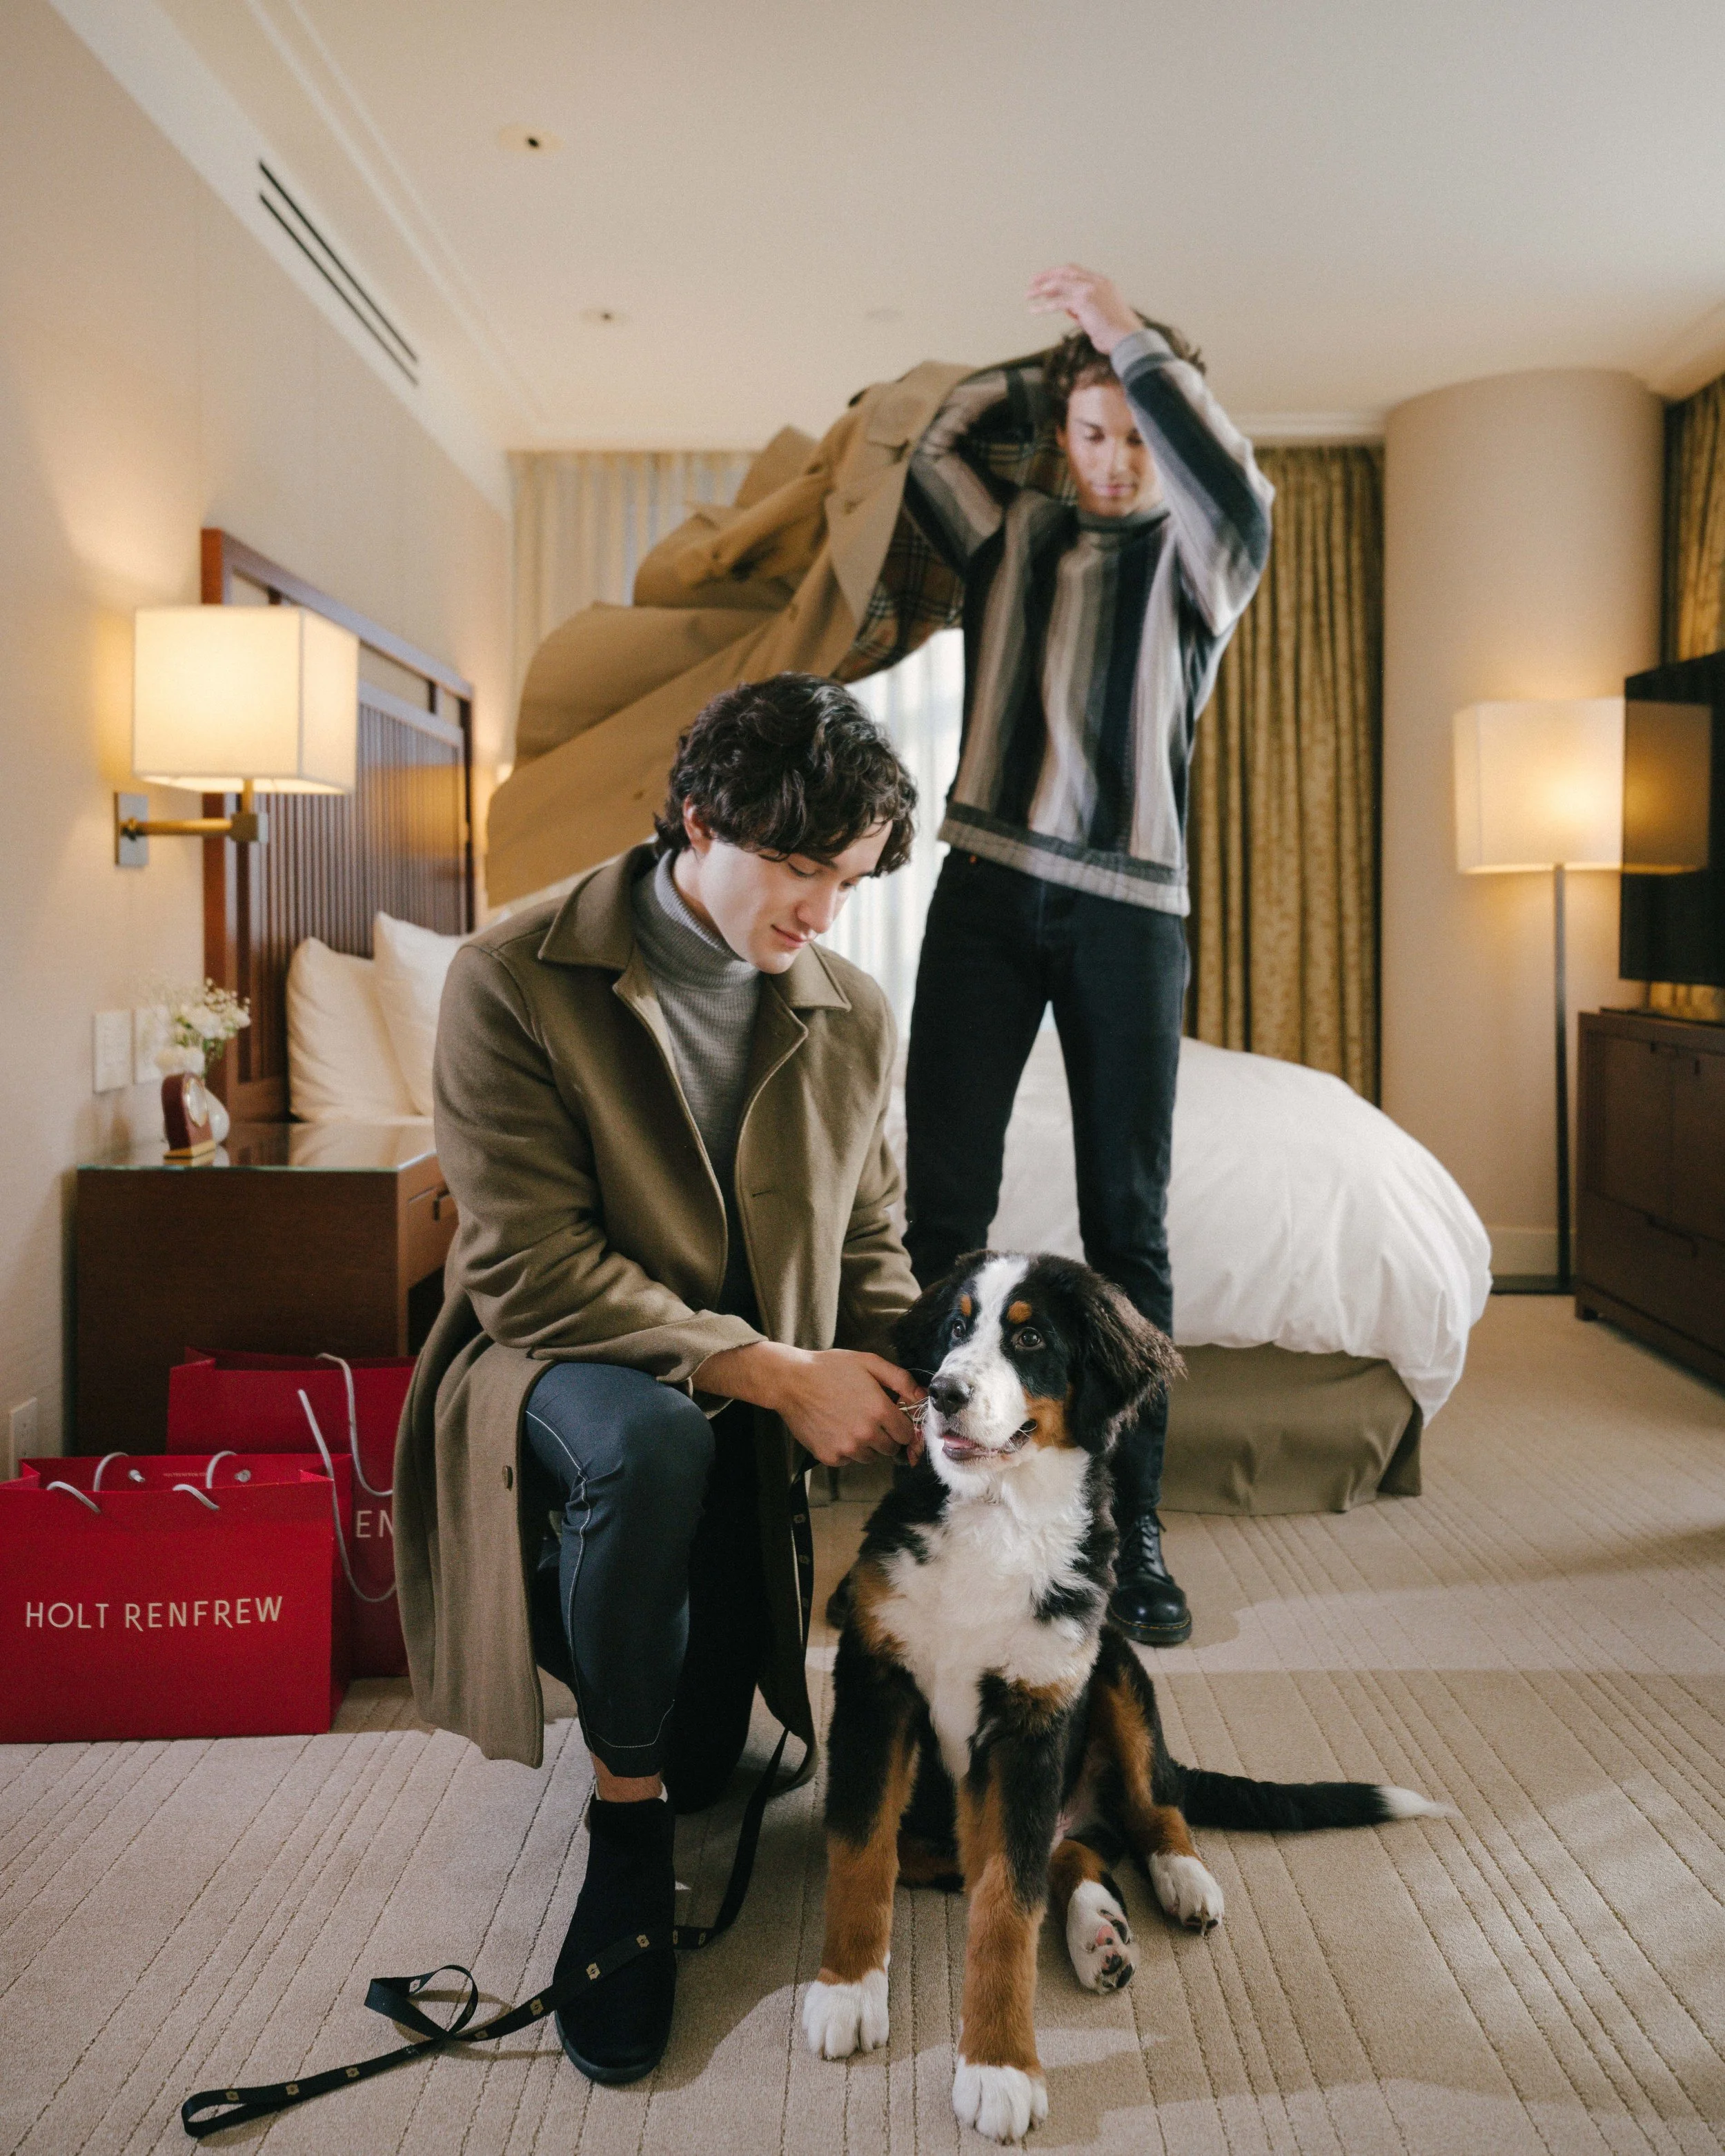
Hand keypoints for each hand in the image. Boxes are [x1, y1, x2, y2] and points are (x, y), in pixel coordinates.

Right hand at [696, 1342, 924, 1468]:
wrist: (791, 1381)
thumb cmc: (830, 1369)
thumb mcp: (869, 1363)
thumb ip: (900, 1380)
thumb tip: (921, 1396)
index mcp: (879, 1410)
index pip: (908, 1434)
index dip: (903, 1426)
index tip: (894, 1419)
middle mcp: (866, 1434)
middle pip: (892, 1449)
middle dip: (887, 1435)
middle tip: (870, 1418)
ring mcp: (847, 1448)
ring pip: (872, 1457)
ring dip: (868, 1444)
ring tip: (851, 1422)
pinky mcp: (831, 1457)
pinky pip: (850, 1460)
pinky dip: (848, 1449)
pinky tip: (836, 1429)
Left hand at [1026, 264, 1139, 355]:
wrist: (1129, 340)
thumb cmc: (1117, 334)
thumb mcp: (1100, 317)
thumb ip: (1084, 310)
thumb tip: (1068, 309)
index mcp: (1103, 283)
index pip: (1077, 272)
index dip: (1059, 274)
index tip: (1046, 280)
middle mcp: (1097, 282)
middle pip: (1066, 271)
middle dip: (1047, 275)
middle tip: (1032, 281)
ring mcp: (1090, 290)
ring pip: (1060, 284)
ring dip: (1041, 289)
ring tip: (1027, 295)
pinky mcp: (1084, 302)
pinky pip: (1058, 302)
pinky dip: (1044, 306)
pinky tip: (1033, 310)